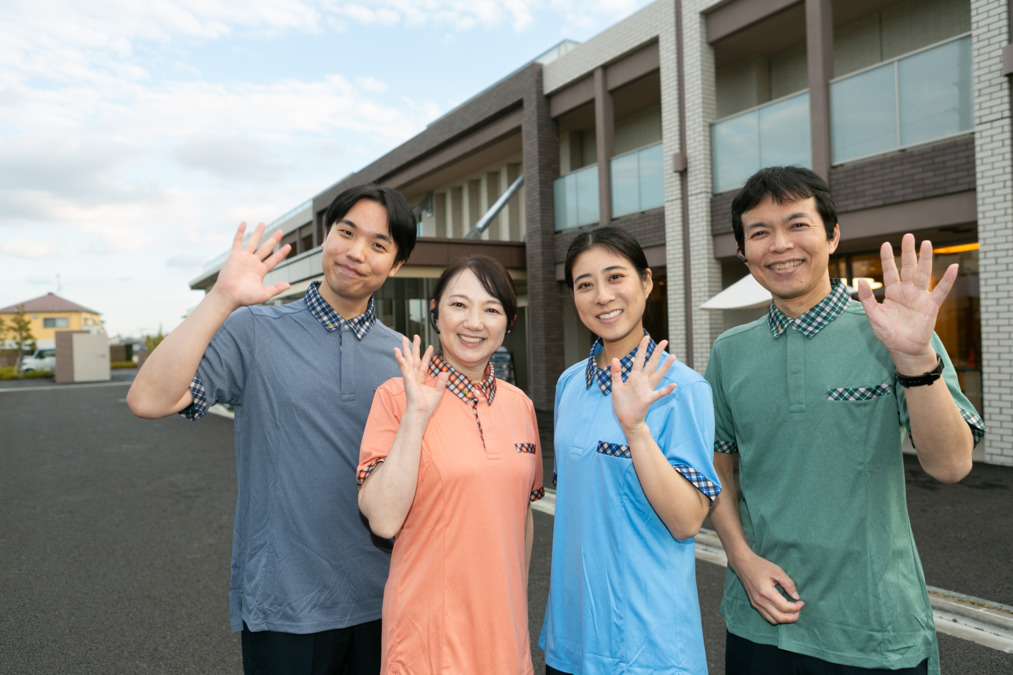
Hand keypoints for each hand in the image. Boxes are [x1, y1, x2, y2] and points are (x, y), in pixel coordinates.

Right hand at [212, 222, 291, 307]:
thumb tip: (289, 285)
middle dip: (273, 239)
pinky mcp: (234, 255)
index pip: (274, 259)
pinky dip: (240, 232)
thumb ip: (276, 288)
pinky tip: (244, 223)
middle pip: (266, 248)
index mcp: (261, 271)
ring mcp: (244, 258)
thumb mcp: (264, 294)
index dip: (281, 253)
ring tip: (263, 223)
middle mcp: (253, 263)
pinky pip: (237, 241)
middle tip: (281, 231)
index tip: (289, 246)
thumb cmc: (244, 297)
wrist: (228, 295)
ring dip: (258, 233)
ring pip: (253, 242)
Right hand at [395, 335, 447, 417]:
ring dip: (405, 348)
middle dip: (414, 347)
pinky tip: (396, 350)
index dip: (427, 355)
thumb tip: (445, 373)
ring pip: (408, 359)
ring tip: (403, 338)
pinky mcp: (406, 378)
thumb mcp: (438, 392)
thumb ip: (441, 382)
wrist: (420, 412)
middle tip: (414, 336)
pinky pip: (403, 366)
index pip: (424, 364)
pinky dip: (400, 358)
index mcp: (420, 379)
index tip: (430, 346)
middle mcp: (414, 376)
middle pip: (414, 358)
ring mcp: (409, 376)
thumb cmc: (426, 406)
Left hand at [610, 336, 676, 433]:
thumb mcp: (616, 386)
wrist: (626, 420)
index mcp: (634, 377)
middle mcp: (643, 381)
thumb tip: (615, 358)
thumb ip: (616, 373)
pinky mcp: (648, 399)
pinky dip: (666, 390)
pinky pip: (659, 393)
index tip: (646, 337)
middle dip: (657, 352)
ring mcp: (647, 389)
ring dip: (665, 367)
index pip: (639, 359)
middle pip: (651, 363)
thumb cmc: (622, 404)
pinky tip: (674, 385)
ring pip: (658, 375)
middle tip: (665, 341)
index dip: (642, 348)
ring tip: (673, 357)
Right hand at [733, 551, 804, 624]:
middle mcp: (760, 601)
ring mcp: (756, 604)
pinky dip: (777, 617)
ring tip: (792, 611)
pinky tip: (782, 611)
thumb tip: (796, 597)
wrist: (743, 564)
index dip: (797, 607)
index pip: (785, 607)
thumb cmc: (761, 566)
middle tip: (799, 609)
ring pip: (774, 620)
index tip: (802, 602)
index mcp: (766, 592)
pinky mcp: (754, 605)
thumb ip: (789, 584)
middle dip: (793, 616)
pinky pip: (767, 617)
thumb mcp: (778, 571)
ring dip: (785, 619)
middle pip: (780, 617)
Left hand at [857, 233, 956, 373]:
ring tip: (926, 243)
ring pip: (923, 274)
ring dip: (925, 259)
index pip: (890, 271)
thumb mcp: (873, 315)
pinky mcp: (931, 305)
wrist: (903, 348)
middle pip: (908, 267)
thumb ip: (867, 298)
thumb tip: (861, 281)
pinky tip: (953, 266)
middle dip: (908, 252)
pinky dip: (948, 279)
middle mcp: (907, 291)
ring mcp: (920, 296)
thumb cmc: (888, 333)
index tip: (886, 244)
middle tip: (908, 236)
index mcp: (892, 292)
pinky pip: (941, 290)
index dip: (887, 258)